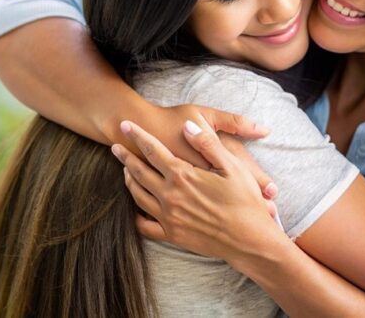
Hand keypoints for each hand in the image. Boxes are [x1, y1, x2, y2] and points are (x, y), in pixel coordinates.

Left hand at [111, 119, 284, 260]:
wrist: (249, 241)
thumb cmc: (245, 201)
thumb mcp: (232, 166)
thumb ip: (207, 144)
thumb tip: (188, 126)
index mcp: (183, 176)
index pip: (153, 150)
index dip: (137, 136)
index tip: (124, 124)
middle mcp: (170, 196)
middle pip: (139, 172)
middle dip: (125, 157)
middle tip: (115, 146)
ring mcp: (168, 217)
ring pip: (138, 195)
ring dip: (129, 180)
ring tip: (125, 171)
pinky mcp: (172, 235)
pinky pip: (145, 225)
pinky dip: (136, 214)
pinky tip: (136, 208)